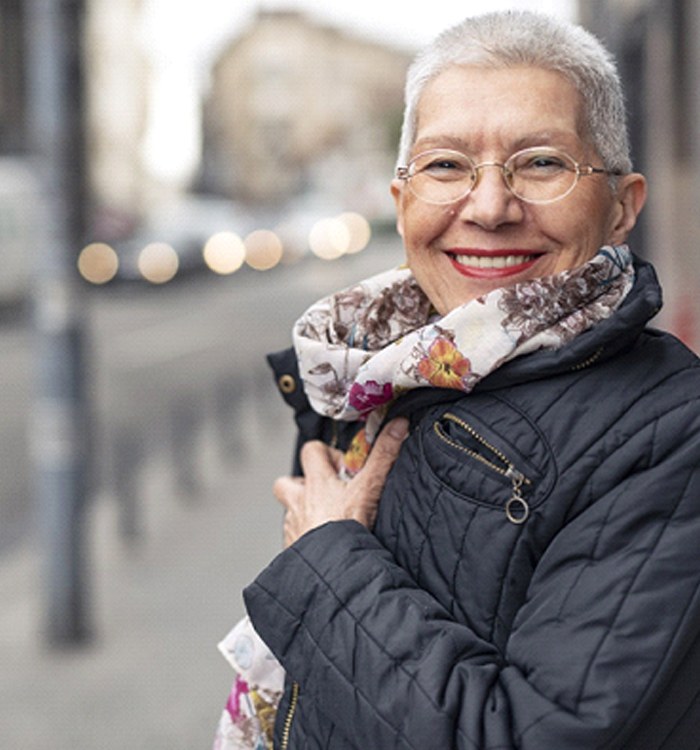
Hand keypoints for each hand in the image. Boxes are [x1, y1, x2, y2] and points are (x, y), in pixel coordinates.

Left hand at [273, 418, 408, 545]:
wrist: (331, 570)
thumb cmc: (347, 527)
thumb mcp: (370, 487)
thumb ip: (384, 455)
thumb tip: (399, 425)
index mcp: (316, 483)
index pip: (310, 450)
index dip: (325, 453)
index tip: (344, 466)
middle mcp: (299, 502)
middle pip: (286, 482)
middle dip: (301, 485)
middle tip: (324, 492)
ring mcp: (293, 527)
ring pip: (291, 512)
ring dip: (304, 513)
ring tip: (327, 520)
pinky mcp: (293, 550)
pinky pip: (294, 540)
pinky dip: (306, 540)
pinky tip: (324, 545)